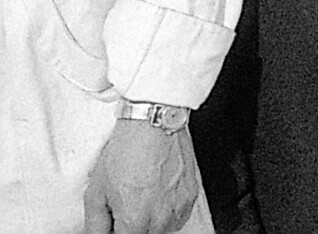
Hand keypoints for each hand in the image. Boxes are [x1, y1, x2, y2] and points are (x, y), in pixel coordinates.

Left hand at [83, 119, 201, 233]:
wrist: (154, 125)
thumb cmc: (128, 150)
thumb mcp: (96, 192)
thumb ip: (95, 225)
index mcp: (134, 220)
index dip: (114, 230)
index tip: (112, 223)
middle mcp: (160, 218)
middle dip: (130, 227)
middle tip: (124, 207)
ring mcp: (179, 208)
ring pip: (161, 231)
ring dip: (149, 223)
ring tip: (141, 199)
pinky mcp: (191, 196)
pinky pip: (177, 217)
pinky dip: (166, 212)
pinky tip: (156, 195)